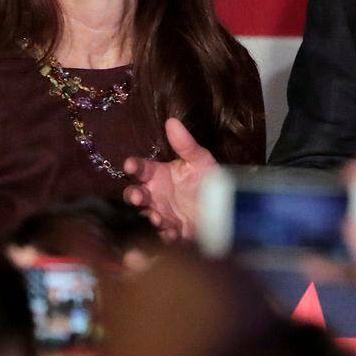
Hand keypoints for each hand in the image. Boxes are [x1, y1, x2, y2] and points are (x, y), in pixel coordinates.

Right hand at [122, 118, 217, 240]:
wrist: (226, 204)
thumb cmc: (208, 178)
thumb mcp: (200, 160)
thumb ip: (185, 144)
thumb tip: (171, 121)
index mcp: (158, 175)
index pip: (140, 169)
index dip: (133, 166)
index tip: (130, 164)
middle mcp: (155, 195)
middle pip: (135, 194)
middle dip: (133, 196)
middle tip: (139, 196)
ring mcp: (162, 213)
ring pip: (146, 215)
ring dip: (149, 216)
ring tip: (156, 217)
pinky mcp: (174, 231)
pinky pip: (165, 234)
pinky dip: (167, 235)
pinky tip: (172, 233)